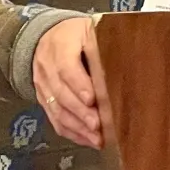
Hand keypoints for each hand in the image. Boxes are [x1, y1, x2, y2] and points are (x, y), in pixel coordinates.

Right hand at [33, 17, 101, 147]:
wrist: (46, 37)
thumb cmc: (76, 35)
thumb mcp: (89, 30)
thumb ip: (101, 45)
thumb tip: (126, 63)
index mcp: (60, 47)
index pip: (67, 69)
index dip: (79, 85)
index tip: (92, 99)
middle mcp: (47, 69)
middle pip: (61, 94)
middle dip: (80, 112)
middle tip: (97, 125)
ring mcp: (43, 86)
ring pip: (57, 110)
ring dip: (77, 127)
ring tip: (96, 138)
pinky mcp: (44, 100)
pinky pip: (54, 119)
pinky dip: (71, 132)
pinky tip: (87, 140)